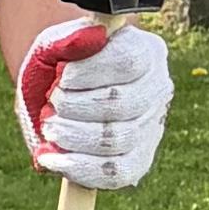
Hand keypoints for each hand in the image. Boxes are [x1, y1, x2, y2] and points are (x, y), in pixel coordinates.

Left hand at [15, 8, 170, 189]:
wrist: (60, 93)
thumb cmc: (61, 65)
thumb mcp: (55, 44)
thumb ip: (69, 39)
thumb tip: (94, 36)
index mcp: (146, 51)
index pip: (128, 62)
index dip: (88, 73)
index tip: (61, 76)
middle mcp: (158, 89)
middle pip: (121, 104)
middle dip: (73, 106)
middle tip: (50, 104)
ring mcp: (152, 126)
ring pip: (117, 140)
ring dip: (71, 136)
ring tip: (50, 127)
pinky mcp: (140, 160)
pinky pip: (117, 173)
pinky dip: (79, 168)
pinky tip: (51, 159)